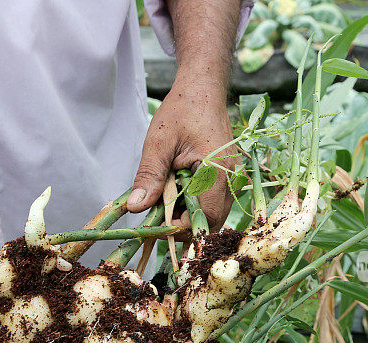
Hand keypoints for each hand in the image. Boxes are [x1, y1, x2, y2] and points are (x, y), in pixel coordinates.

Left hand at [127, 79, 237, 233]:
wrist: (202, 88)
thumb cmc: (183, 109)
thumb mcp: (159, 142)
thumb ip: (149, 175)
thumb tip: (136, 207)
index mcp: (217, 172)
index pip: (206, 218)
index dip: (182, 228)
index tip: (159, 224)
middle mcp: (231, 179)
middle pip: (212, 221)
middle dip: (185, 225)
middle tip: (159, 216)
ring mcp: (231, 178)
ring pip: (213, 213)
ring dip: (189, 214)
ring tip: (166, 201)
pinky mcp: (226, 176)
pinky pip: (213, 200)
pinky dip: (194, 203)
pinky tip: (176, 191)